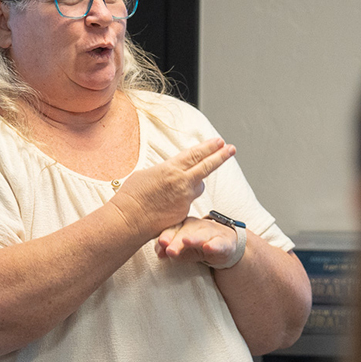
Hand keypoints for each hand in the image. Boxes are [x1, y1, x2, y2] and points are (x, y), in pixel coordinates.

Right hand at [108, 138, 235, 238]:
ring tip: (177, 186)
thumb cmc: (132, 196)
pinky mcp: (184, 214)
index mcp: (171, 168)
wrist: (128, 220)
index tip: (220, 141)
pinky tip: (166, 204)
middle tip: (231, 149)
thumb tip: (171, 171)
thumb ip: (165, 171)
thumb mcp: (147, 174)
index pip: (196, 154)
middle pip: (207, 167)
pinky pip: (188, 202)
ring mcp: (185, 199)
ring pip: (198, 186)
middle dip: (221, 156)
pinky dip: (182, 200)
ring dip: (195, 183)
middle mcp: (182, 182)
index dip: (209, 147)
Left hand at [156, 216, 237, 266]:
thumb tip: (159, 253)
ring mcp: (211, 232)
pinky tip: (208, 247)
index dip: (167, 235)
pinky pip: (219, 243)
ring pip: (202, 235)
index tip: (161, 242)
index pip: (173, 229)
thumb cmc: (197, 246)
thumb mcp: (182, 249)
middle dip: (177, 241)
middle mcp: (197, 226)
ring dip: (194, 239)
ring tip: (186, 241)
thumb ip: (168, 249)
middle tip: (170, 250)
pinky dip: (214, 245)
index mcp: (183, 225)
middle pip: (185, 232)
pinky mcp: (224, 242)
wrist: (223, 246)